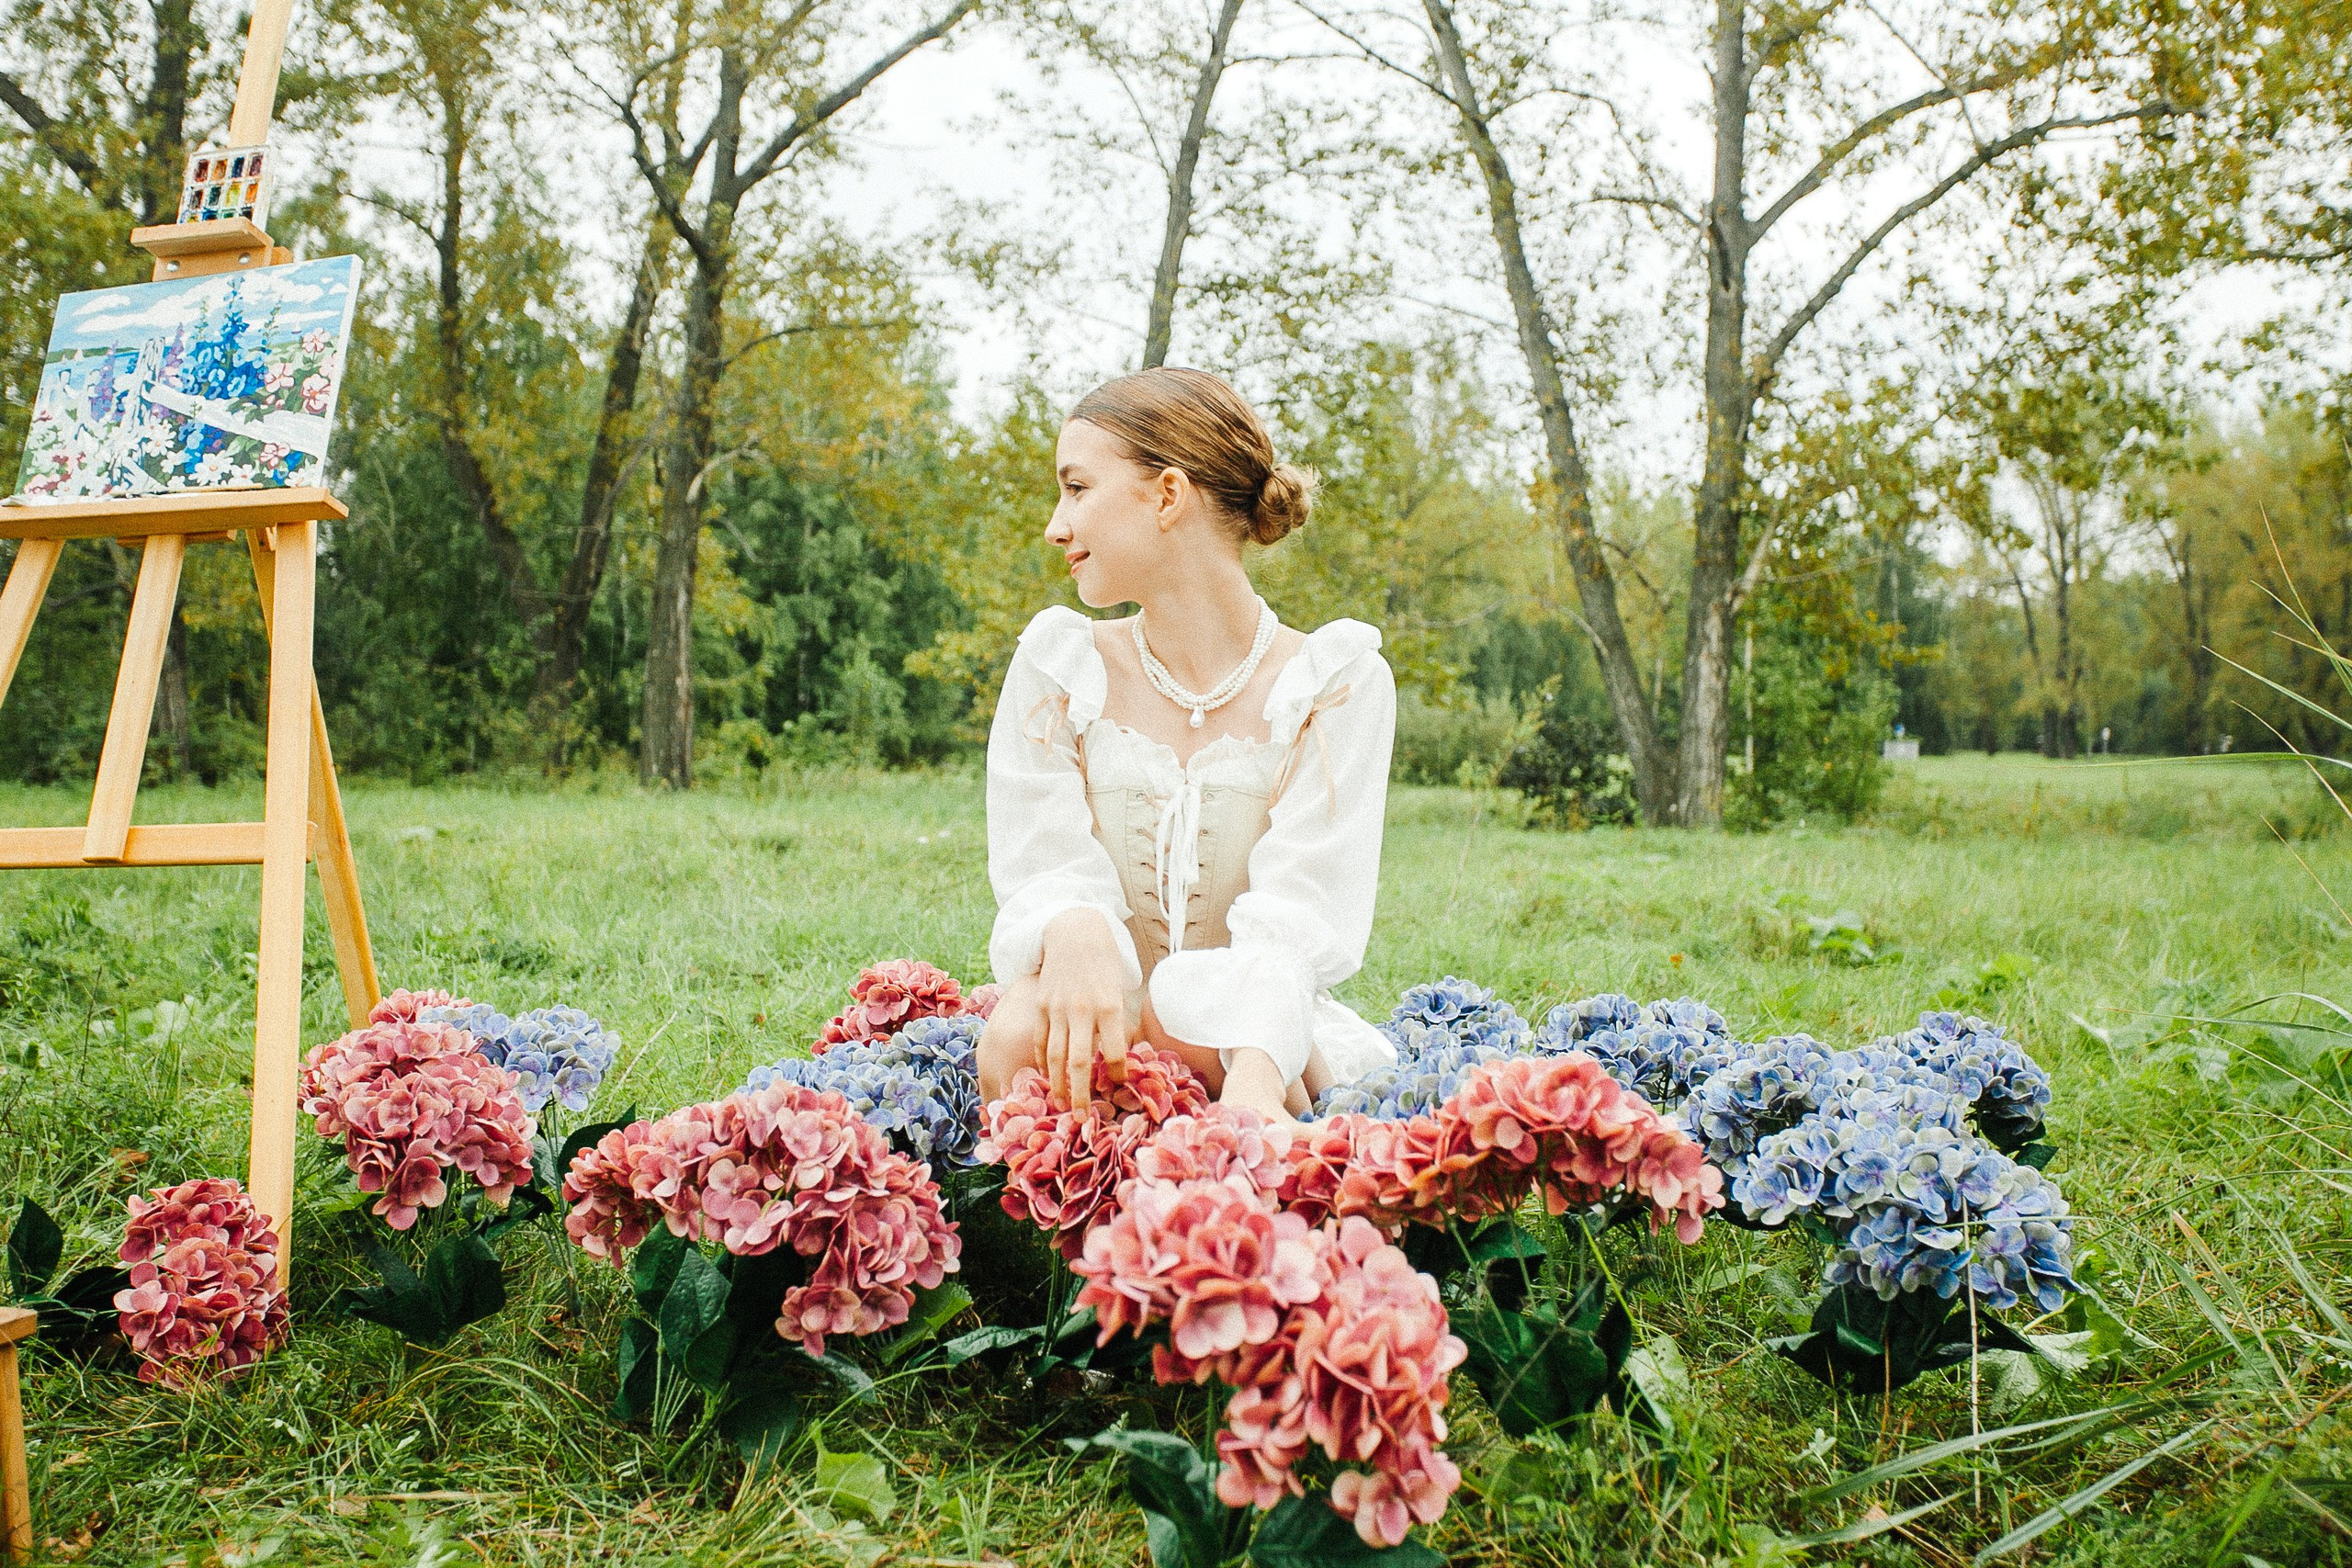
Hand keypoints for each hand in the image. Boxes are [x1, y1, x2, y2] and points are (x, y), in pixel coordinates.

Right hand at [1037, 908, 1130, 1109]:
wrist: (1075, 932)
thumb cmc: (1105, 964)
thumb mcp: (1121, 990)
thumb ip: (1119, 1023)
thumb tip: (1120, 1058)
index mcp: (1109, 1006)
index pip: (1113, 1052)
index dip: (1115, 1075)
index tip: (1116, 1087)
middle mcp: (1082, 1010)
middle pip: (1078, 1062)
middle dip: (1080, 1094)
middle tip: (1082, 1119)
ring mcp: (1058, 1008)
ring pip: (1055, 1056)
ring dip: (1057, 1084)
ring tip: (1060, 1105)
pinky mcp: (1042, 1005)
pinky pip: (1042, 1041)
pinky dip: (1043, 1062)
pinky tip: (1047, 1077)